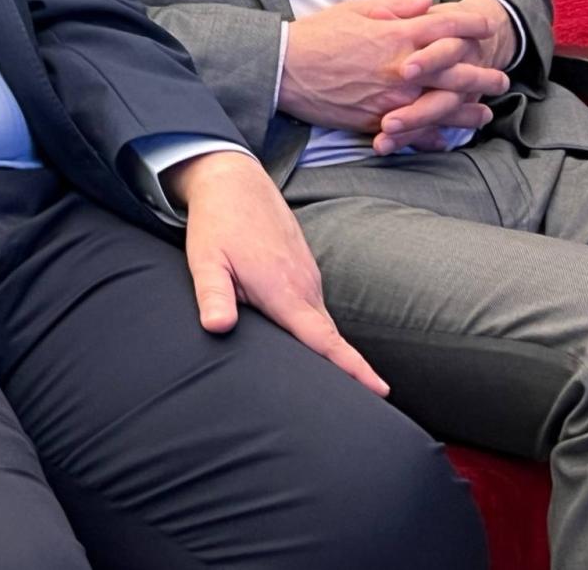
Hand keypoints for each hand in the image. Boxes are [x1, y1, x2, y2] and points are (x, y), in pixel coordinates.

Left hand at [170, 150, 388, 396]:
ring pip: (321, 323)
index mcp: (284, 290)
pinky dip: (316, 329)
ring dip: (329, 350)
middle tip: (364, 405)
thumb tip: (217, 327)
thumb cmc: (218, 224)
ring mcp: (307, 277)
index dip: (352, 367)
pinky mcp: (303, 270)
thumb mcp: (206, 261)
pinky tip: (309, 346)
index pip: (323, 339)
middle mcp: (304, 286)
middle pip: (328, 338)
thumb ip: (213, 295)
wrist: (234, 182)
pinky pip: (314, 308)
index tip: (381, 390)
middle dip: (347, 371)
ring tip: (338, 386)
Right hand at [279, 0, 508, 132]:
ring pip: (443, 106)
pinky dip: (432, 137)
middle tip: (500, 79)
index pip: (448, 25)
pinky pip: (413, 133)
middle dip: (483, 74)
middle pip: (457, 70)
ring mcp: (392, 97)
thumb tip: (426, 1)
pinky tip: (445, 138)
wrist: (283, 68)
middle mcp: (402, 67)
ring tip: (484, 114)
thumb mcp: (354, 9)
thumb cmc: (315, 35)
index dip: (472, 23)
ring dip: (468, 110)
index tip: (486, 26)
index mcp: (397, 36)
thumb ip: (395, 7)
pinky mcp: (376, 119)